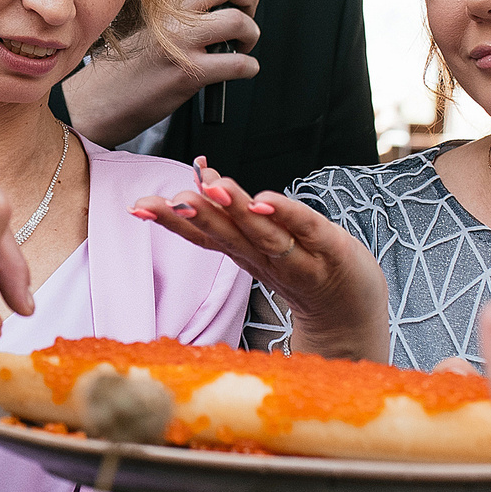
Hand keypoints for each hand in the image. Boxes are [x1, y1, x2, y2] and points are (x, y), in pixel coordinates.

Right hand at [61, 0, 259, 145]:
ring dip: (251, 33)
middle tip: (248, 8)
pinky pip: (237, 63)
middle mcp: (168, 12)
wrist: (98, 101)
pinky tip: (243, 67)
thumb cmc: (121, 65)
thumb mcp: (141, 21)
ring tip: (244, 43)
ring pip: (238, 21)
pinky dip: (248, 66)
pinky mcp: (188, 72)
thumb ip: (174, 5)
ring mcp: (179, 41)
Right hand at [133, 157, 389, 362]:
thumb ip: (232, 215)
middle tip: (172, 198)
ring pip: (262, 233)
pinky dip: (287, 215)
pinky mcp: (332, 251)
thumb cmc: (305, 273)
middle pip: (227, 235)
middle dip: (198, 215)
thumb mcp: (261, 245)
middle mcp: (265, 259)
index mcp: (245, 255)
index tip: (139, 207)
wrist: (351, 315)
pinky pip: (307, 229)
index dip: (173, 221)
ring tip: (215, 188)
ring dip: (237, 211)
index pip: (205, 235)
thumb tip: (204, 176)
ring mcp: (298, 258)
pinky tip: (265, 201)